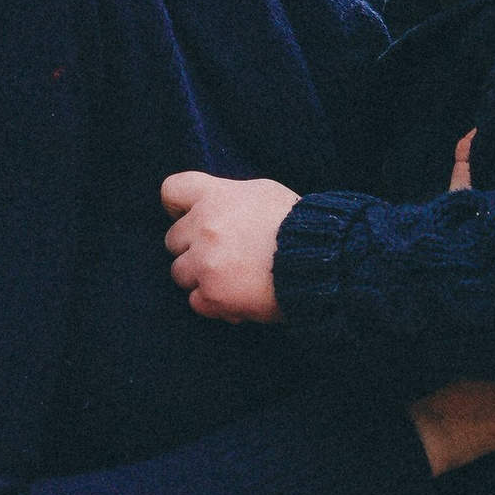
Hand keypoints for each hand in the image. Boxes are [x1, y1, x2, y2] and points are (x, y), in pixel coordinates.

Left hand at [161, 169, 296, 322]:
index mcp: (215, 197)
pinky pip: (195, 302)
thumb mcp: (263, 194)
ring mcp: (205, 262)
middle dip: (193, 249)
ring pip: (180, 273)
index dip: (178, 208)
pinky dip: (213, 303)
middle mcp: (204, 227)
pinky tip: (237, 298)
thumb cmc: (299, 225)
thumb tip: (215, 208)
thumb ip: (230, 199)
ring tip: (232, 279)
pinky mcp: (213, 294)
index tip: (191, 218)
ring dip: (201, 278)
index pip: (171, 191)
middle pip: (172, 240)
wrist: (323, 261)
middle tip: (223, 256)